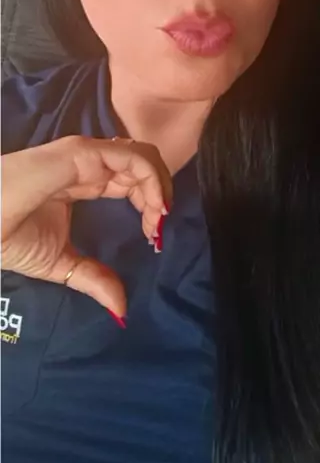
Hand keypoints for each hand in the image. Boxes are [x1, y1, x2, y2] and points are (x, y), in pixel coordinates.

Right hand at [1, 136, 171, 319]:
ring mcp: (87, 155)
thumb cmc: (8, 236)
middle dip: (160, 197)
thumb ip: (92, 278)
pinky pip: (133, 158)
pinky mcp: (83, 153)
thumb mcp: (60, 263)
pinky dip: (153, 179)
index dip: (150, 204)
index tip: (153, 237)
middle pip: (143, 167)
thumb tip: (121, 310)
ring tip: (158, 219)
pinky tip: (154, 207)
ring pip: (144, 157)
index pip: (132, 182)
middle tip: (157, 230)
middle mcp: (90, 164)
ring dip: (161, 187)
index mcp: (85, 180)